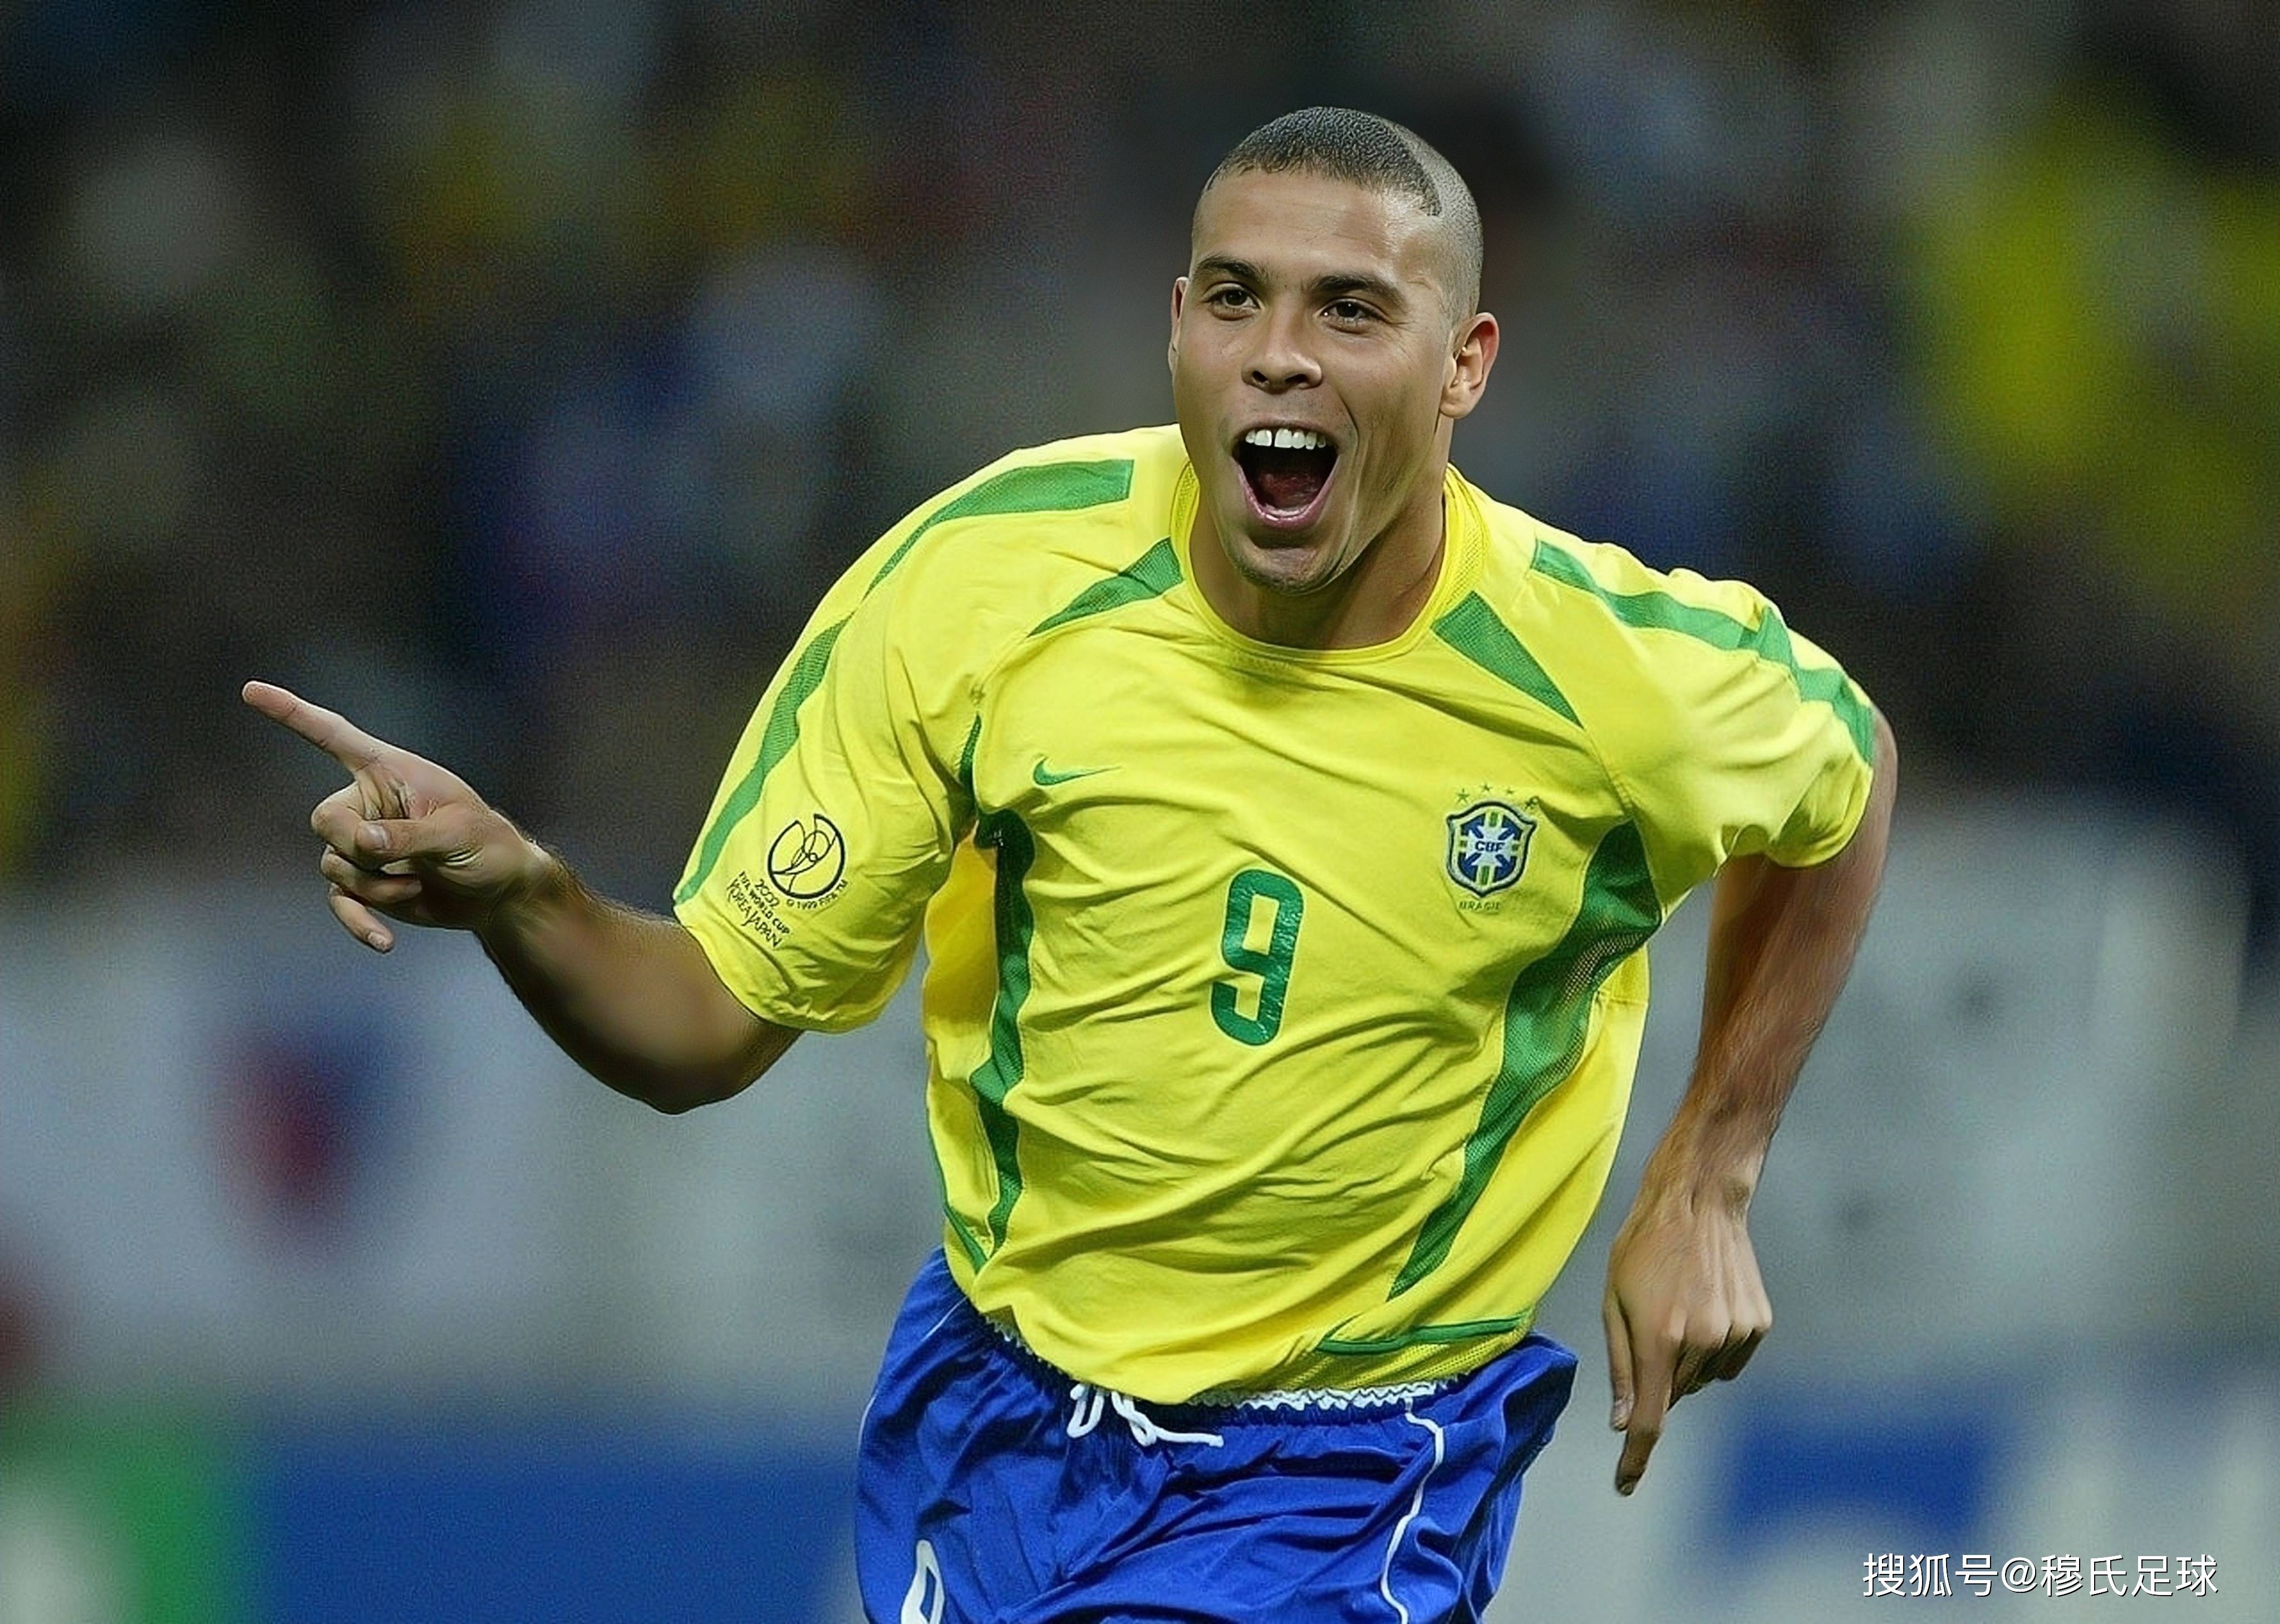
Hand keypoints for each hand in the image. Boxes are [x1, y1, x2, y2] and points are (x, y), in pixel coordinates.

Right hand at [242, 680, 550, 950]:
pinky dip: (361, 922)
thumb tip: (362, 844)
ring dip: (377, 885)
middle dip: (358, 847)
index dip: (292, 713)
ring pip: (335, 865)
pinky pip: (342, 902)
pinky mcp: (364, 884)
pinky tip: (385, 943)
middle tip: (406, 860)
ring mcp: (362, 846)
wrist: (499, 892)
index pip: (333, 736)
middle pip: (325, 820)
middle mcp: (367, 804)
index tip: (251, 690)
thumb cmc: (488, 847)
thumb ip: (408, 835)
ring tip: (421, 883)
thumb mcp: (458, 833)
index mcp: (390, 772)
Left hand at [1601, 1168, 1770, 1495]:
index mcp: (1658, 1338)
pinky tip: (1706, 1305)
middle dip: (1656, 1377)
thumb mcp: (1613, 1302)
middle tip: (1650, 1325)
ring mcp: (1734, 1334)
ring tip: (1679, 1305)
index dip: (1635, 1457)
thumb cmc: (1643, 1246)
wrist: (1698, 1201)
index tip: (1625, 1484)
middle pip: (1672, 1394)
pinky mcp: (1758, 1325)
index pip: (1648, 1418)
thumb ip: (1619, 1365)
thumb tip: (1621, 1422)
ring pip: (1701, 1379)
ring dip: (1685, 1360)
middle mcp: (1701, 1342)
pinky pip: (1729, 1361)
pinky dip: (1714, 1348)